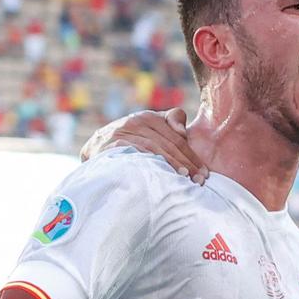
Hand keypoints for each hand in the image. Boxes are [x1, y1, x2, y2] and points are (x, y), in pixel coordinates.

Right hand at [80, 107, 206, 183]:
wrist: (93, 149)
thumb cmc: (130, 142)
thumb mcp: (149, 130)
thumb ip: (170, 123)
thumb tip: (184, 133)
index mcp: (148, 117)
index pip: (177, 138)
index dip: (193, 156)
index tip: (205, 173)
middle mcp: (135, 121)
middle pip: (169, 144)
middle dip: (187, 163)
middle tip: (200, 180)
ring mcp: (122, 133)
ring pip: (155, 149)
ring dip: (172, 165)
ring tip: (186, 179)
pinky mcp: (111, 145)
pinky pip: (136, 154)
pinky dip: (151, 164)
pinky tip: (162, 175)